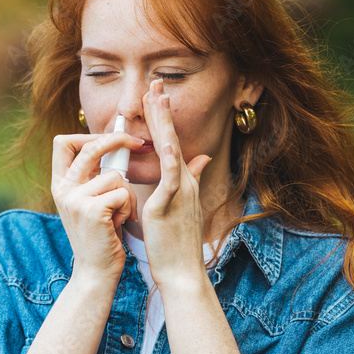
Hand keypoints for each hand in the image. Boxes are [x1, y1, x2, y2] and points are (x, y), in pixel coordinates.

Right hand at [51, 130, 145, 279]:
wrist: (96, 271)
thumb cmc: (101, 234)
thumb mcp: (89, 201)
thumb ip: (93, 176)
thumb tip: (114, 143)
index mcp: (60, 184)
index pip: (63, 143)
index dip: (87, 134)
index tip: (109, 136)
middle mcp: (62, 189)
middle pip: (90, 147)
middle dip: (118, 140)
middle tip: (138, 142)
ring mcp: (75, 199)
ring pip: (115, 175)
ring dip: (128, 194)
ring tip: (122, 214)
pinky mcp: (92, 210)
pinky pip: (123, 192)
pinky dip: (129, 207)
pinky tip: (121, 223)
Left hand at [140, 79, 212, 285]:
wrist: (183, 271)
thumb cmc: (178, 242)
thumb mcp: (184, 205)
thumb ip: (193, 179)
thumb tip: (200, 158)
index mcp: (182, 181)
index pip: (169, 141)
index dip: (161, 118)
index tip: (154, 94)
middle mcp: (184, 181)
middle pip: (172, 138)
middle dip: (162, 110)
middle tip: (155, 82)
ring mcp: (180, 191)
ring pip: (172, 150)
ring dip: (165, 123)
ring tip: (159, 98)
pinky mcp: (171, 205)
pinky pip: (172, 178)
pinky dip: (170, 159)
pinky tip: (164, 141)